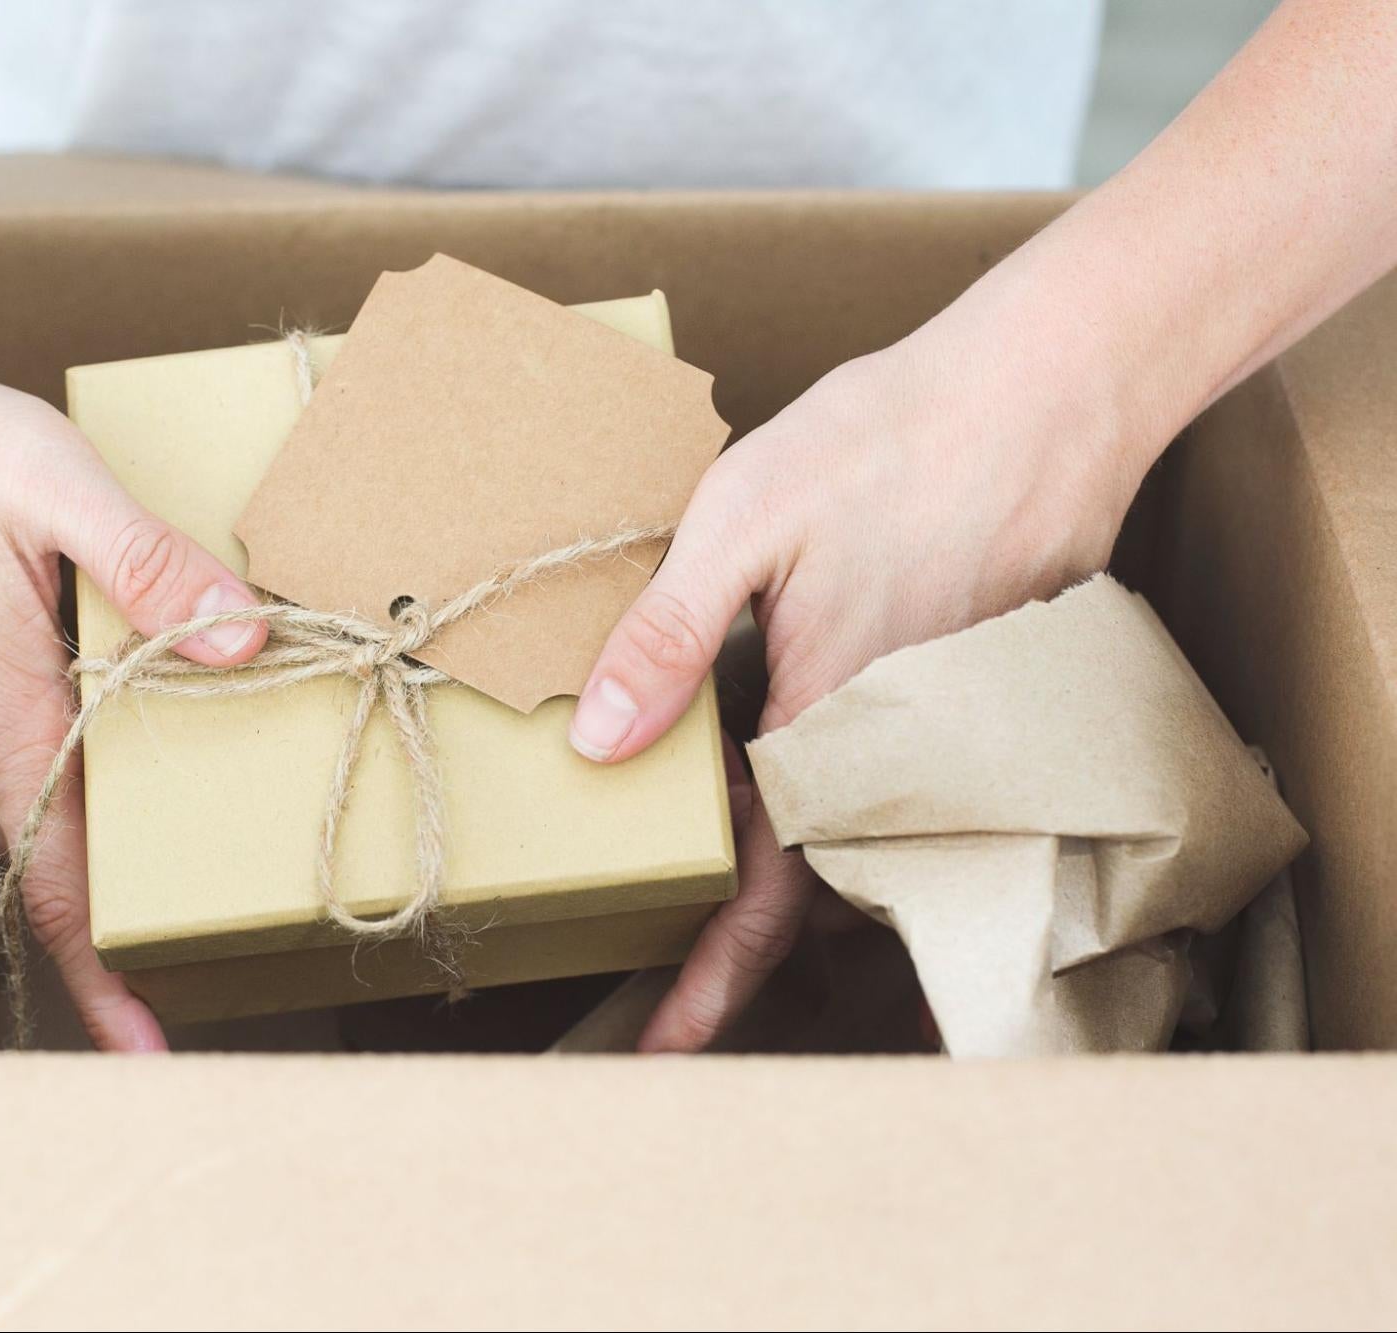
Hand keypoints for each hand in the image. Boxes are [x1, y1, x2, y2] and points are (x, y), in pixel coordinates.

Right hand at [0, 314, 265, 1049]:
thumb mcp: (51, 481)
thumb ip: (150, 569)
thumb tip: (245, 642)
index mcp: (5, 713)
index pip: (62, 882)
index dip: (107, 975)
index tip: (143, 1049)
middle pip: (38, 872)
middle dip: (104, 928)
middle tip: (179, 961)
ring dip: (41, 893)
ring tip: (106, 933)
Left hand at [570, 326, 1149, 1051]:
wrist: (1050, 387)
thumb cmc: (891, 442)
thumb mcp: (741, 522)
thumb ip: (666, 637)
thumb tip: (599, 743)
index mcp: (827, 725)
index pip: (768, 894)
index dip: (712, 975)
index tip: (669, 1043)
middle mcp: (895, 748)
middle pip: (817, 878)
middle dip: (748, 931)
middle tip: (677, 965)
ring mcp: (943, 721)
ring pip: (860, 830)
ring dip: (799, 857)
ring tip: (726, 868)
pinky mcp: (969, 685)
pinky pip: (898, 772)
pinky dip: (842, 788)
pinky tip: (796, 753)